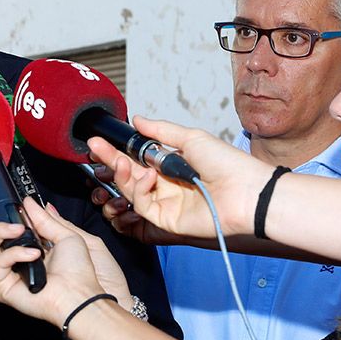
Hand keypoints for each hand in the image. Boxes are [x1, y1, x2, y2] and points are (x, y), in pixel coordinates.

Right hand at [0, 195, 106, 327]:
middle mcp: (15, 261)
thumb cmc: (78, 272)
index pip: (3, 230)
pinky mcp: (4, 288)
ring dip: (1, 230)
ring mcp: (8, 274)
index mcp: (29, 248)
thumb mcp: (65, 235)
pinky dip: (14, 254)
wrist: (80, 294)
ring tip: (19, 229)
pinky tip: (33, 255)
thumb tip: (28, 202)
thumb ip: (44, 218)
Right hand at [88, 117, 271, 237]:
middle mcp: (165, 185)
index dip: (117, 150)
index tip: (100, 140)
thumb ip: (161, 131)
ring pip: (130, 190)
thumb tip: (138, 119)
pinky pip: (141, 205)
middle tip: (94, 147)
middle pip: (128, 175)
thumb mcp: (191, 138)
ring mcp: (164, 203)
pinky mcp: (165, 220)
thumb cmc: (228, 164)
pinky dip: (139, 189)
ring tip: (120, 161)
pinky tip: (149, 176)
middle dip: (110, 161)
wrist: (246, 192)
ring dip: (121, 174)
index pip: (136, 158)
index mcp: (171, 166)